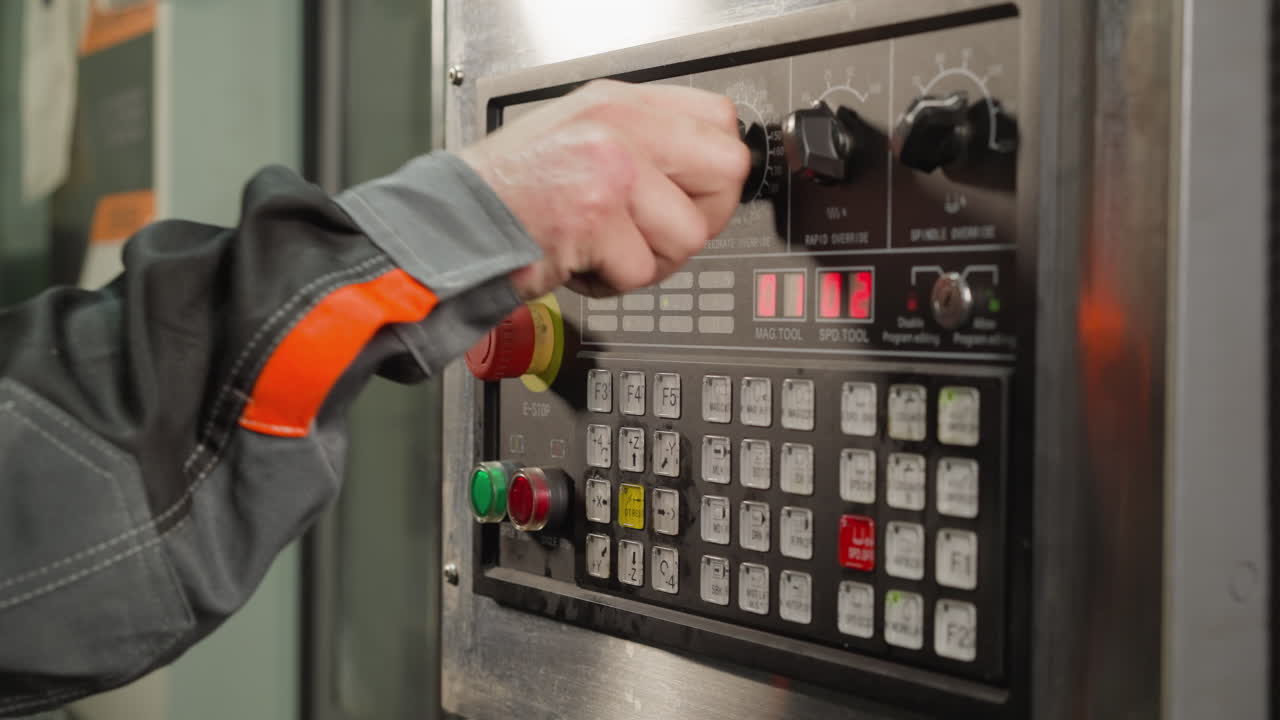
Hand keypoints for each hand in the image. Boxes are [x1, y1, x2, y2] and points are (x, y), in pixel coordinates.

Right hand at [459, 79, 749, 298]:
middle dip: (699, 218)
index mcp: (620, 102)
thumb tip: (700, 175)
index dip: (712, 172)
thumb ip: (640, 145)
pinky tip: (580, 263)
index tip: (690, 195)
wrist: (451, 226)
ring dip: (651, 260)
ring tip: (606, 250)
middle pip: (726, 172)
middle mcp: (619, 125)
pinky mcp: (596, 217)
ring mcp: (610, 168)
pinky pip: (643, 270)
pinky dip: (613, 283)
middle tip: (656, 233)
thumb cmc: (508, 193)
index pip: (720, 121)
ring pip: (690, 233)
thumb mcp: (579, 137)